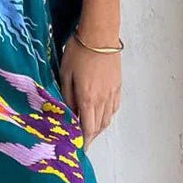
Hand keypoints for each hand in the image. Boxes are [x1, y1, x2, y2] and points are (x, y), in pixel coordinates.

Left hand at [58, 33, 120, 151]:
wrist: (99, 34)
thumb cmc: (78, 51)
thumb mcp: (65, 73)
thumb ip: (67, 96)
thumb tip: (68, 113)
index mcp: (87, 98)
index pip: (87, 128)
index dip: (83, 141)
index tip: (79, 149)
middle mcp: (102, 99)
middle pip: (98, 126)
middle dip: (90, 137)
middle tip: (82, 142)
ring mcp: (112, 92)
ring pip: (108, 118)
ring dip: (99, 127)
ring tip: (90, 130)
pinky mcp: (118, 85)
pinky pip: (114, 107)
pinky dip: (107, 115)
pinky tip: (101, 113)